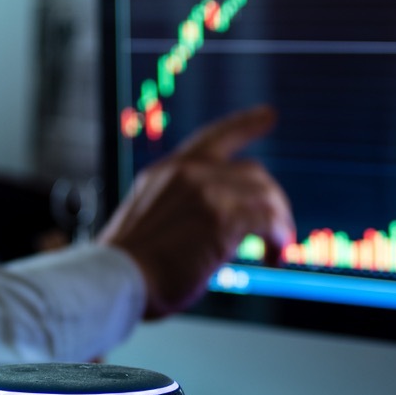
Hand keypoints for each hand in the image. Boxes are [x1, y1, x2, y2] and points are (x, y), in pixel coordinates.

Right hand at [100, 104, 294, 319]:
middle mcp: (188, 173)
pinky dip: (278, 238)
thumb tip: (215, 230)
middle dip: (272, 201)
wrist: (115, 279)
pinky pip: (268, 220)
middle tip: (278, 231)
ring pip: (266, 196)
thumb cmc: (128, 267)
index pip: (214, 137)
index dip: (246, 124)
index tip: (268, 115)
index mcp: (169, 171)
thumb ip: (181, 210)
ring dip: (279, 224)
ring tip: (278, 250)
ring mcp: (206, 191)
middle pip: (253, 173)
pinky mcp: (221, 217)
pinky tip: (274, 256)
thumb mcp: (150, 220)